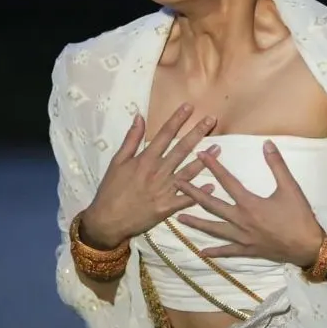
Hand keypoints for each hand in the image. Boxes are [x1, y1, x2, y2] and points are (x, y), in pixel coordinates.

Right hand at [81, 104, 219, 248]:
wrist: (107, 221)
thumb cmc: (111, 190)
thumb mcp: (117, 162)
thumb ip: (131, 139)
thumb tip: (139, 116)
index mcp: (145, 160)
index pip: (164, 134)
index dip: (177, 119)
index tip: (189, 106)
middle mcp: (157, 172)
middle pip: (181, 149)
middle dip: (197, 133)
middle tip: (211, 119)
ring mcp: (164, 190)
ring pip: (188, 172)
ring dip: (205, 160)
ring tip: (218, 147)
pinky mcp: (167, 207)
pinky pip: (187, 199)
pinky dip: (200, 193)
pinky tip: (213, 184)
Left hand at [174, 140, 324, 267]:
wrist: (307, 247)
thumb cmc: (299, 217)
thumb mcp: (290, 187)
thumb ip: (277, 165)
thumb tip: (267, 143)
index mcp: (249, 204)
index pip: (227, 182)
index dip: (213, 167)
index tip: (200, 155)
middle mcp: (240, 220)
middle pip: (211, 205)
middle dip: (193, 194)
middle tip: (176, 184)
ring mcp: (242, 237)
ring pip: (213, 229)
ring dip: (195, 222)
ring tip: (178, 217)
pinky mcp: (247, 250)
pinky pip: (227, 251)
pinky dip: (214, 251)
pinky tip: (202, 252)